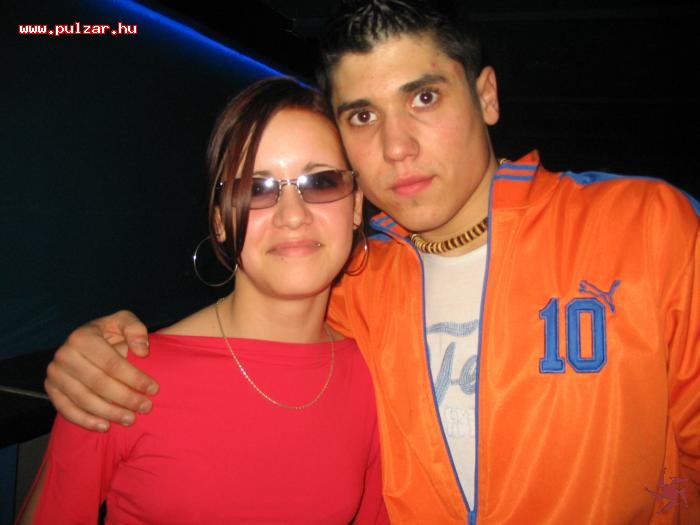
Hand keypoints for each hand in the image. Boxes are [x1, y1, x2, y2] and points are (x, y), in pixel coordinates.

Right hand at [45, 310, 158, 431]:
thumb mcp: (123, 321)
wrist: (85, 342)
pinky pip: (66, 410)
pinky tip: (105, 426)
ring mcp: (55, 374)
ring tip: (131, 419)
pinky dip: (86, 421)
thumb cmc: (109, 333)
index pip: (112, 364)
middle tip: (146, 407)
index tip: (154, 388)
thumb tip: (142, 350)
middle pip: (99, 383)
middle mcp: (64, 355)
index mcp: (82, 337)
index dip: (134, 378)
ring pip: (84, 399)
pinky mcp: (51, 389)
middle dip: (125, 398)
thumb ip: (135, 329)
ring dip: (109, 413)